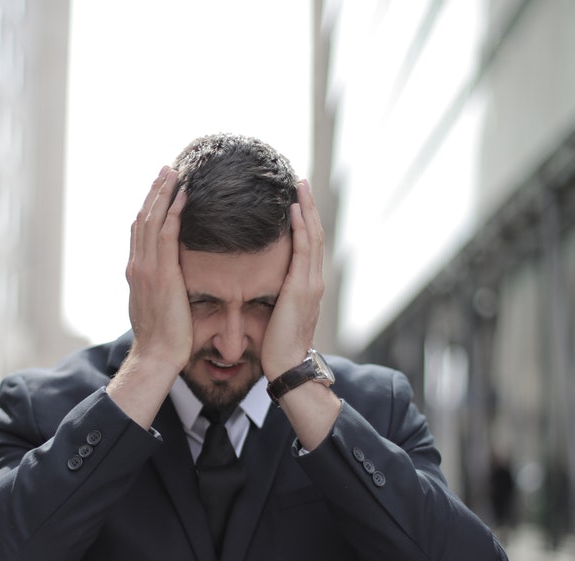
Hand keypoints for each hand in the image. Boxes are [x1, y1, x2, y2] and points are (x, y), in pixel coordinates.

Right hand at [123, 165, 190, 372]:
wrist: (157, 355)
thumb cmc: (163, 338)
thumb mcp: (158, 307)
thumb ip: (160, 289)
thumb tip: (169, 283)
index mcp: (136, 272)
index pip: (141, 231)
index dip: (149, 207)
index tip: (160, 189)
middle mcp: (137, 265)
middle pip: (144, 218)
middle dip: (155, 192)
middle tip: (167, 170)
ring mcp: (147, 268)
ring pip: (153, 220)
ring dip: (164, 194)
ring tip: (175, 173)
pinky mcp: (162, 273)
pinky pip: (167, 234)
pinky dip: (173, 212)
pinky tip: (183, 196)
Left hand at [261, 179, 324, 381]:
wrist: (288, 365)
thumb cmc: (277, 345)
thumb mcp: (275, 313)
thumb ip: (273, 295)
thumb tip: (260, 284)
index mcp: (306, 285)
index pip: (307, 244)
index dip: (304, 219)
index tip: (296, 198)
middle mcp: (314, 280)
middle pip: (314, 233)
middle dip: (309, 206)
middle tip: (301, 180)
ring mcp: (311, 282)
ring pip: (312, 236)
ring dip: (307, 209)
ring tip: (300, 186)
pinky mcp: (303, 288)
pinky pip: (303, 250)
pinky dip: (301, 227)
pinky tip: (294, 209)